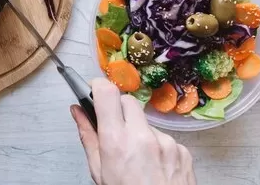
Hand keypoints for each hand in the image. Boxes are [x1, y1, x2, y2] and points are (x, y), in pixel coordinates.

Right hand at [71, 78, 195, 184]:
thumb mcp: (99, 172)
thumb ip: (88, 137)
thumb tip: (77, 112)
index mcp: (116, 141)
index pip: (107, 92)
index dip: (98, 87)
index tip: (94, 91)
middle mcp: (142, 137)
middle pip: (127, 101)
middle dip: (117, 109)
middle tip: (113, 128)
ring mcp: (166, 143)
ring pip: (146, 122)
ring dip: (138, 132)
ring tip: (136, 159)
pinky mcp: (182, 151)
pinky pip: (164, 138)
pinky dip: (156, 147)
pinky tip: (153, 167)